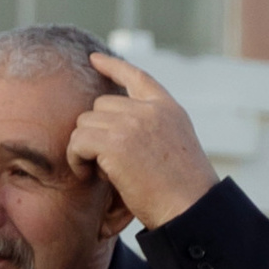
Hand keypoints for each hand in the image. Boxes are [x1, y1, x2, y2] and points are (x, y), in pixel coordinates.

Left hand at [65, 50, 216, 232]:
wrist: (192, 209)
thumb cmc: (183, 192)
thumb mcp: (176, 148)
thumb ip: (153, 129)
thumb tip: (116, 128)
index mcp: (168, 109)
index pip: (137, 76)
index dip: (112, 66)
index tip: (94, 59)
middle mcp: (150, 110)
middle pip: (100, 104)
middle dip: (96, 131)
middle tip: (104, 162)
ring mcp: (133, 124)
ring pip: (85, 123)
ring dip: (84, 148)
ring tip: (98, 171)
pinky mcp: (115, 144)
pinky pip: (78, 141)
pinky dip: (76, 159)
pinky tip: (87, 175)